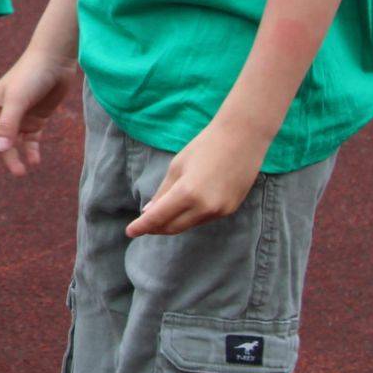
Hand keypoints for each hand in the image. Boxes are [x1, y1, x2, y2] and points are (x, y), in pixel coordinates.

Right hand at [0, 48, 81, 191]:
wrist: (54, 60)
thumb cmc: (31, 75)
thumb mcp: (18, 99)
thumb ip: (9, 124)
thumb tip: (1, 149)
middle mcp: (1, 116)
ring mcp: (18, 119)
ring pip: (10, 146)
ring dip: (12, 161)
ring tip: (21, 173)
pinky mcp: (35, 120)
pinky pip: (29, 141)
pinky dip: (30, 152)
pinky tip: (35, 162)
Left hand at [128, 117, 269, 236]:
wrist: (242, 140)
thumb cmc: (204, 147)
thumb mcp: (176, 167)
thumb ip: (163, 192)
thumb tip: (149, 211)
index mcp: (187, 193)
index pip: (158, 217)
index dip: (142, 226)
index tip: (130, 231)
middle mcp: (205, 207)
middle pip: (174, 227)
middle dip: (156, 228)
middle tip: (142, 224)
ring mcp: (220, 211)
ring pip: (189, 224)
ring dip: (173, 222)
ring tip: (160, 215)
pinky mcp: (230, 210)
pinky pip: (204, 218)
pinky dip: (189, 216)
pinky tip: (183, 208)